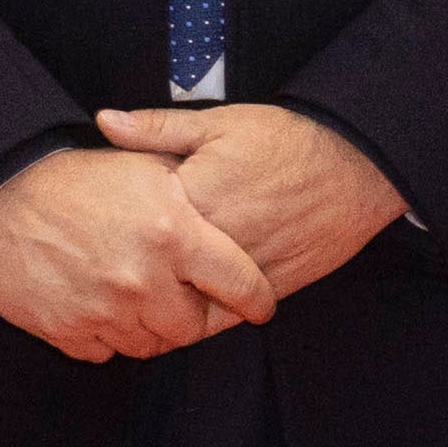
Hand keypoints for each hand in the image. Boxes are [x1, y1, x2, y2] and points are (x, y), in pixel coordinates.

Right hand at [0, 141, 271, 360]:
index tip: (259, 306)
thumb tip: (239, 218)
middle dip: (190, 314)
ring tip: (134, 294)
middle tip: (178, 294)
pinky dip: (106, 333)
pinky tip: (98, 302)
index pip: (240, 285)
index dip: (256, 300)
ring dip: (147, 325)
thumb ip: (196, 195)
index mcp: (174, 233)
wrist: (3, 192)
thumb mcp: (148, 167)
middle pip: (191, 327)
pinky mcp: (67, 330)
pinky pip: (104, 351)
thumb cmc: (81, 177)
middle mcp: (142, 278)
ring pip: (148, 344)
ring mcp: (103, 310)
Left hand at [98, 102, 404, 315]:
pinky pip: (223, 319)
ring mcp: (244, 270)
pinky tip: (171, 323)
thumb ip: (159, 128)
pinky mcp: (269, 288)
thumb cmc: (288, 140)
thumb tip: (104, 121)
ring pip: (185, 305)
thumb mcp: (221, 121)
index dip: (109, 228)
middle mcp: (217, 241)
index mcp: (197, 196)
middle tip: (99, 273)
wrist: (358, 167)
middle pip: (154, 272)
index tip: (89, 228)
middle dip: (125, 274)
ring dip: (154, 310)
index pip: (134, 223)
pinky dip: (195, 326)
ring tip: (125, 306)